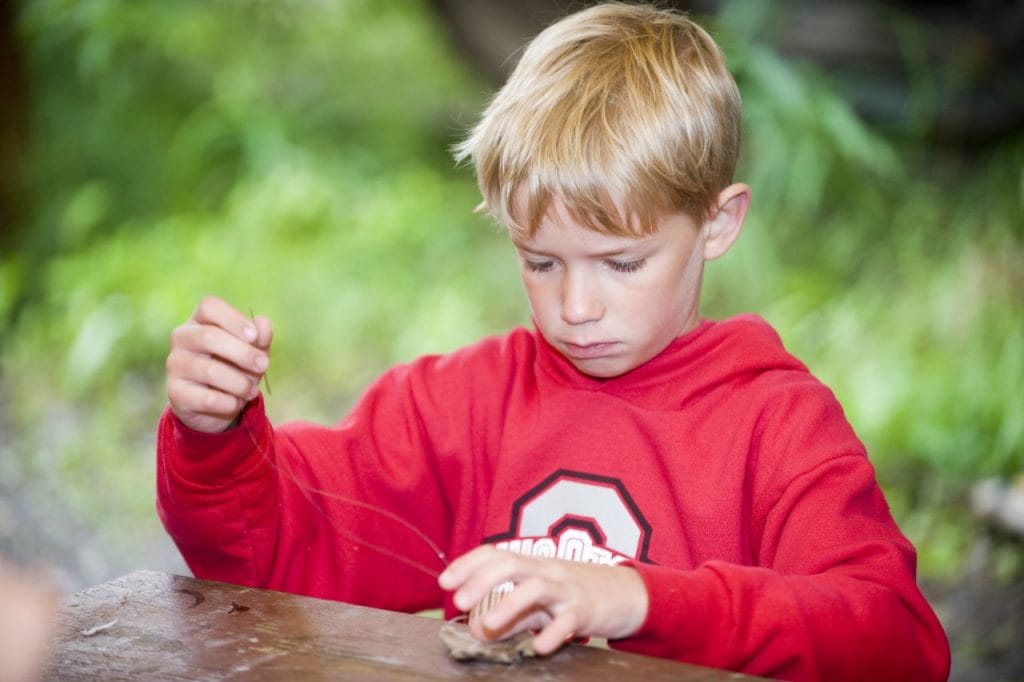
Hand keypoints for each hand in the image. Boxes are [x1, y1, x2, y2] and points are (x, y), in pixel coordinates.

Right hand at [166, 295, 272, 432]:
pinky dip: (229, 402)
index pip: (209, 306)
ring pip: (209, 370)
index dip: (233, 319)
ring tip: (252, 390)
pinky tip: (236, 403)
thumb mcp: (253, 350)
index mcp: (200, 320)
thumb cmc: (236, 367)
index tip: (254, 337)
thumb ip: (260, 336)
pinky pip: (207, 398)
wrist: (217, 404)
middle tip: (264, 365)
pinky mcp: (175, 392)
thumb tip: (262, 326)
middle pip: (208, 336)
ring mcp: (175, 364)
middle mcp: (182, 337)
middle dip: (243, 353)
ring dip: (240, 382)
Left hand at [438, 545, 648, 654]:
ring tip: (487, 623)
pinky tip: (538, 647)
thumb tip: (476, 629)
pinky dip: (553, 633)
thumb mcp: (541, 601)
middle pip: (511, 564)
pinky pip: (568, 620)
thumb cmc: (577, 593)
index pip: (496, 554)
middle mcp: (548, 570)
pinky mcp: (587, 610)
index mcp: (533, 564)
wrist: (628, 593)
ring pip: (537, 587)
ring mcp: (568, 589)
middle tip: (458, 600)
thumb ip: (511, 616)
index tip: (445, 581)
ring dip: (509, 603)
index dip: (468, 564)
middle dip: (480, 580)